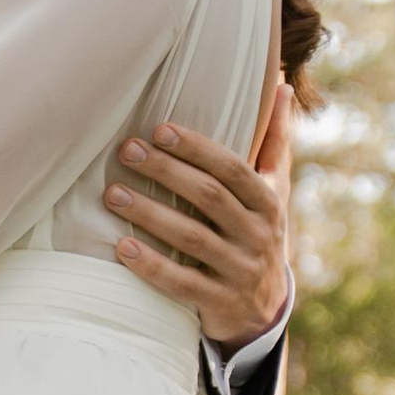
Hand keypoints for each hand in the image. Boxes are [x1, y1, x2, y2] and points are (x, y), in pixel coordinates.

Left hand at [104, 93, 294, 352]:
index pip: (232, 168)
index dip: (196, 149)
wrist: (263, 310)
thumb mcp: (274, 190)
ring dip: (150, 215)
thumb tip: (283, 84)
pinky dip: (151, 266)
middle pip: (210, 197)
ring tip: (112, 195)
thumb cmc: (257, 234)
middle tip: (126, 152)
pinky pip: (183, 283)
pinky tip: (121, 248)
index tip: (159, 130)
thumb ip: (274, 142)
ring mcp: (241, 271)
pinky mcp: (220, 303)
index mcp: (269, 202)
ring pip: (193, 239)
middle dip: (166, 172)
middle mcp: (259, 235)